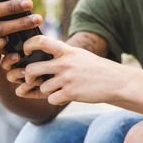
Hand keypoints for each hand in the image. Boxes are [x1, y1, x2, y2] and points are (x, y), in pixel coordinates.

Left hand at [7, 35, 125, 104]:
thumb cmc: (95, 69)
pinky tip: (68, 96)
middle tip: (32, 80)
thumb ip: (60, 56)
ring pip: (43, 88)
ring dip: (48, 91)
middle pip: (32, 69)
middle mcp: (64, 63)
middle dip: (28, 77)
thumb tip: (39, 61)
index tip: (26, 52)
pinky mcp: (71, 93)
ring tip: (61, 89)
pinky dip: (57, 100)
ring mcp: (67, 78)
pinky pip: (52, 100)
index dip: (28, 46)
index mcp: (66, 51)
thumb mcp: (78, 55)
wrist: (115, 81)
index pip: (41, 42)